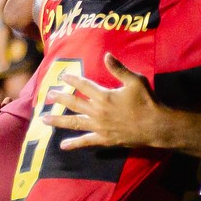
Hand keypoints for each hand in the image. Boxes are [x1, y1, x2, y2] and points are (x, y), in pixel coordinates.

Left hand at [43, 53, 165, 149]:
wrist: (156, 126)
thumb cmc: (147, 101)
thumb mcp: (135, 80)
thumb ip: (119, 69)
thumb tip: (106, 55)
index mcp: (104, 96)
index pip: (83, 85)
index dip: (72, 80)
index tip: (62, 77)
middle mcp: (97, 111)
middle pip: (74, 103)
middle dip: (60, 98)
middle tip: (48, 95)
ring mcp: (99, 127)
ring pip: (74, 122)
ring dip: (58, 120)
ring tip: (44, 119)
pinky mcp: (104, 139)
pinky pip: (86, 141)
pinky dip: (74, 144)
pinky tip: (63, 145)